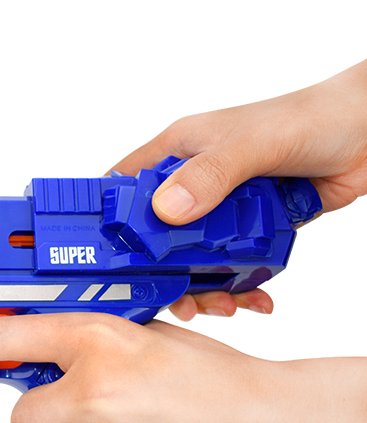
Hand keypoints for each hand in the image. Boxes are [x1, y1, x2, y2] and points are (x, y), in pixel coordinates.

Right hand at [112, 58, 366, 320]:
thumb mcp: (254, 144)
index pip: (126, 186)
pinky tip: (254, 298)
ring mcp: (224, 207)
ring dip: (206, 287)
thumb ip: (210, 174)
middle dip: (165, 272)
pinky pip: (235, 263)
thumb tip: (167, 210)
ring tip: (221, 305)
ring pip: (196, 257)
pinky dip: (241, 285)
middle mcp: (196, 181)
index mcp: (181, 150)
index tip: (108, 259)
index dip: (111, 221)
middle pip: (159, 236)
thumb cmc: (314, 117)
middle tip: (176, 298)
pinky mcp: (252, 226)